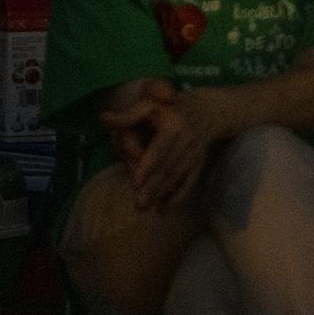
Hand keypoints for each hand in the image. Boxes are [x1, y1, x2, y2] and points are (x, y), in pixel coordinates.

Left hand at [106, 87, 224, 208]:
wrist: (209, 109)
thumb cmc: (171, 107)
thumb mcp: (151, 104)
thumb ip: (128, 115)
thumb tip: (104, 118)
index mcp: (174, 124)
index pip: (160, 148)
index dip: (148, 165)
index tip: (136, 181)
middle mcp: (188, 140)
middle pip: (168, 166)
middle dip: (153, 186)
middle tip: (138, 204)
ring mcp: (196, 153)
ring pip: (177, 176)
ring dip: (162, 194)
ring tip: (145, 208)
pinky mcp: (200, 163)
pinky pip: (190, 182)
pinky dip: (179, 197)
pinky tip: (164, 210)